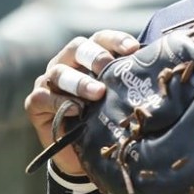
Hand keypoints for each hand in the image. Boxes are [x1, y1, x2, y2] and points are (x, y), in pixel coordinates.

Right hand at [24, 30, 139, 175]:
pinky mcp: (36, 103)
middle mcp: (67, 63)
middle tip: (109, 66)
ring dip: (79, 81)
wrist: (84, 153)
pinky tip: (75, 109)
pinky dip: (59, 101)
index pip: (101, 39)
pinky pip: (44, 97)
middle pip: (78, 48)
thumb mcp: (119, 99)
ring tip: (98, 93)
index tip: (133, 49)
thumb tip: (158, 71)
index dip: (116, 40)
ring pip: (60, 72)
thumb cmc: (106, 118)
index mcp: (89, 56)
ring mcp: (49, 82)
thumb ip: (130, 83)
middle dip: (95, 56)